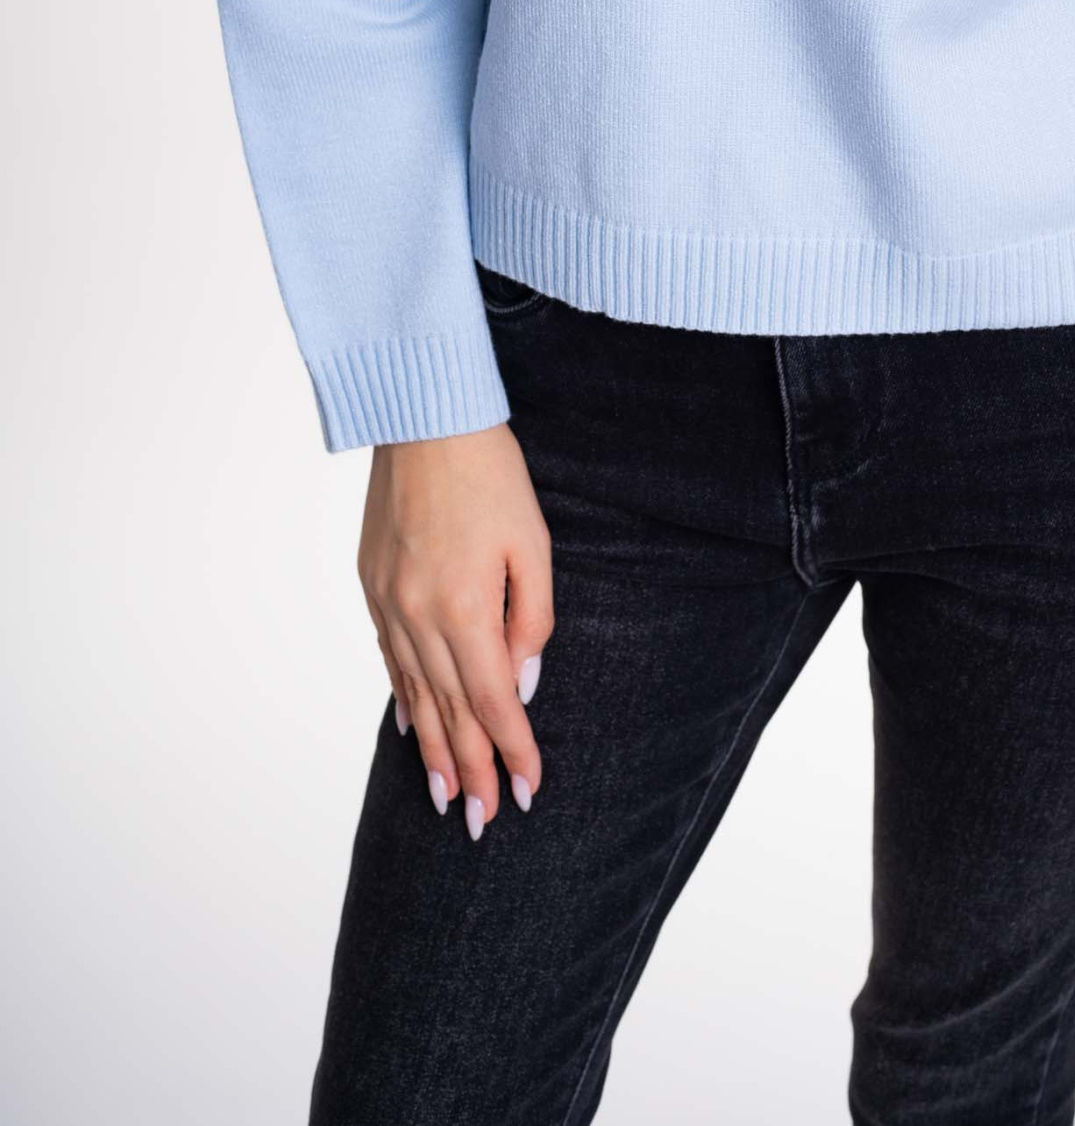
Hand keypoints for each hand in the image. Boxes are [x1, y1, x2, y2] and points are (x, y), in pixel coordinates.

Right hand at [358, 422, 551, 838]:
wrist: (424, 419)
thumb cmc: (491, 474)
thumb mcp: (534, 543)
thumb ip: (532, 618)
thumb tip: (523, 680)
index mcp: (465, 609)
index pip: (494, 701)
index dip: (512, 750)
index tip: (525, 792)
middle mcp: (419, 617)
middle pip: (450, 711)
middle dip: (469, 771)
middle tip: (479, 823)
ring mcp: (388, 603)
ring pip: (415, 694)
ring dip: (432, 750)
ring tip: (444, 797)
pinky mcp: (372, 585)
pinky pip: (389, 658)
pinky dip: (403, 699)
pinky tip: (412, 729)